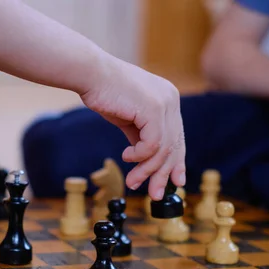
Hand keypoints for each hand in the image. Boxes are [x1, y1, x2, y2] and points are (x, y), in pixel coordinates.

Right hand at [80, 57, 185, 200]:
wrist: (90, 74)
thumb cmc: (104, 92)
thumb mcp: (128, 118)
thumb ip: (140, 135)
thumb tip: (145, 157)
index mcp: (168, 100)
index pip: (177, 138)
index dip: (176, 163)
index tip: (173, 182)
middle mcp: (171, 100)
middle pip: (174, 146)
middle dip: (163, 174)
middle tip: (154, 194)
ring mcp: (164, 103)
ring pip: (163, 149)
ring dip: (147, 170)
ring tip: (133, 181)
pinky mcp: (154, 108)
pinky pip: (153, 144)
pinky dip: (140, 156)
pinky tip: (126, 156)